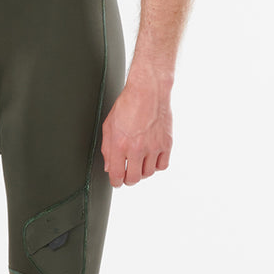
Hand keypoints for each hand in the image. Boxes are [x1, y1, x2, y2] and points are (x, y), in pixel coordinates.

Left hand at [101, 70, 172, 186]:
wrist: (148, 91)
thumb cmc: (128, 103)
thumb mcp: (109, 124)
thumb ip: (107, 148)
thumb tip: (109, 167)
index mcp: (119, 143)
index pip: (117, 175)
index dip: (115, 182)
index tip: (116, 181)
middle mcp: (136, 148)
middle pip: (133, 179)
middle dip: (128, 179)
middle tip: (127, 173)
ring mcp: (153, 147)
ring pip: (148, 173)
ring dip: (142, 171)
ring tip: (139, 161)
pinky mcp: (166, 144)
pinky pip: (162, 165)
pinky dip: (156, 165)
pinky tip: (151, 157)